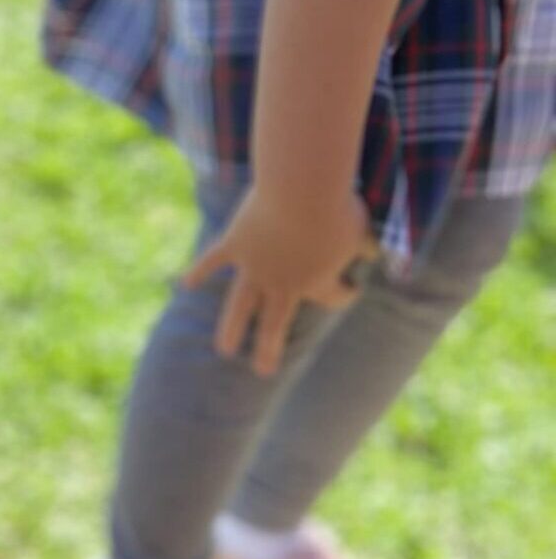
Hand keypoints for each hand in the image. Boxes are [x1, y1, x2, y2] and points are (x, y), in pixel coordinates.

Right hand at [181, 184, 370, 376]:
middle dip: (269, 349)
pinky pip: (212, 260)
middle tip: (263, 370)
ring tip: (225, 348)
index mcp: (316, 282)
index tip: (353, 284)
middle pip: (273, 325)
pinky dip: (199, 270)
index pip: (335, 298)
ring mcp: (254, 267)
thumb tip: (371, 254)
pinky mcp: (235, 244)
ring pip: (240, 306)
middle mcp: (281, 283)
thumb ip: (363, 245)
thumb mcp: (362, 229)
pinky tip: (186, 283)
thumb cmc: (337, 208)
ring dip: (230, 329)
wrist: (301, 188)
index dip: (346, 293)